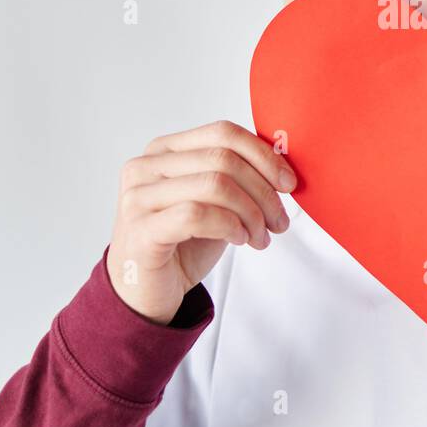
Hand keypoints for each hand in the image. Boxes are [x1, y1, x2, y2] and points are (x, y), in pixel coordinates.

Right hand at [106, 120, 296, 324]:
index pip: (222, 133)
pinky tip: (239, 240)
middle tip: (279, 220)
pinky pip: (197, 214)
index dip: (263, 155)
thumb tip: (282, 164)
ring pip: (215, 184)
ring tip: (260, 236)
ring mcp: (138, 197)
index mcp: (164, 151)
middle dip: (263, 190)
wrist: (145, 293)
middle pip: (223, 159)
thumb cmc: (181, 245)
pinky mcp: (140, 229)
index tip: (288, 182)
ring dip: (251, 213)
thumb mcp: (214, 203)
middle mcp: (145, 167)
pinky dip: (229, 226)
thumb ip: (236, 178)